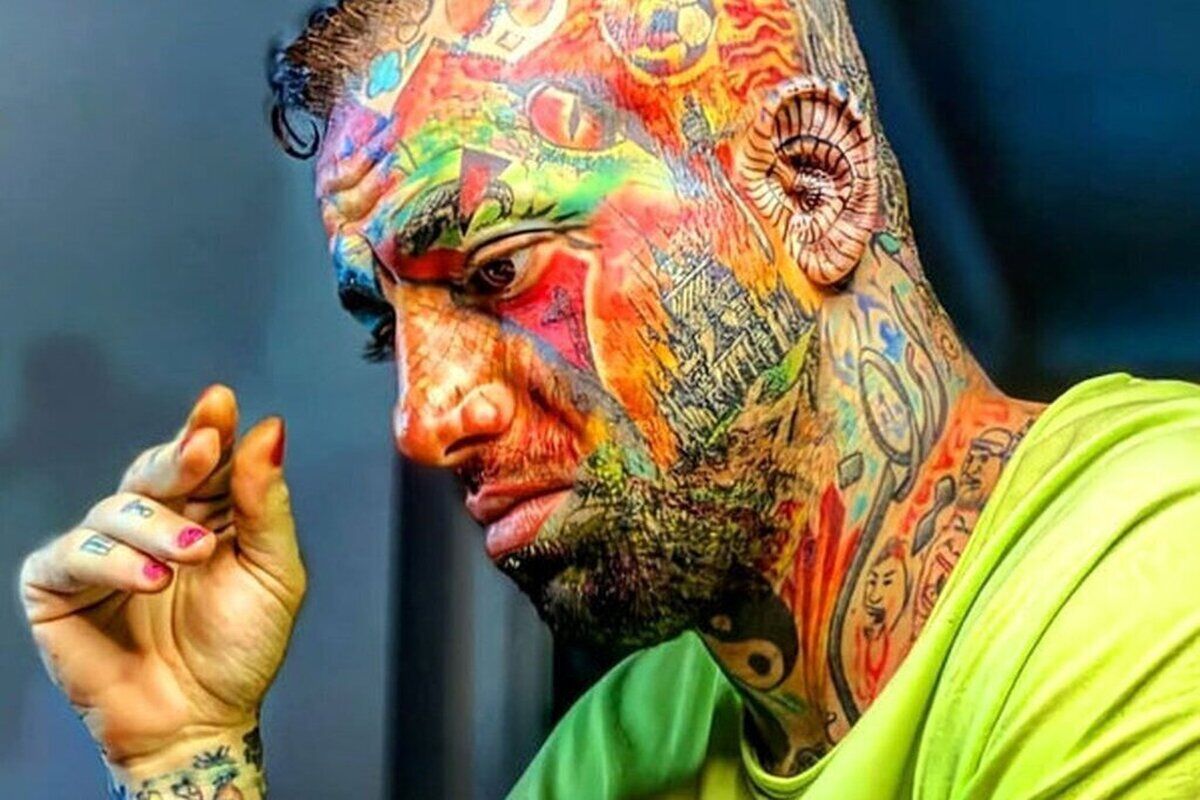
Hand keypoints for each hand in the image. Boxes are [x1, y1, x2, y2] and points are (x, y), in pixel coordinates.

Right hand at [19, 385, 304, 779]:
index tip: (219, 404)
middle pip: (155, 469)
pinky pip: (72, 555)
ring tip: (192, 555)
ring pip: (116, 507)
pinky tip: (149, 580)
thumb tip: (269, 431)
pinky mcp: (59, 588)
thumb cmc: (240, 649)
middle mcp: (153, 524)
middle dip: (178, 455)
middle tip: (203, 450)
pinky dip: (111, 562)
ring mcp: (104, 553)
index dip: (209, 427)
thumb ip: (266, 503)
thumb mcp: (275, 571)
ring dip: (156, 526)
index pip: (204, 457)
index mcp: (206, 512)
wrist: (202, 718)